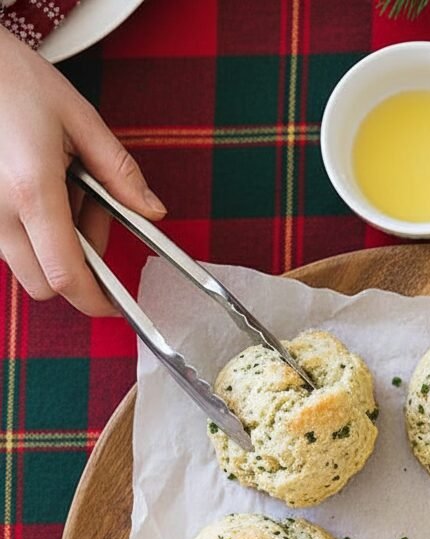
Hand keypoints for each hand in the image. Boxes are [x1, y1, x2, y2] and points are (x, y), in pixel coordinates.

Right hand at [0, 25, 165, 316]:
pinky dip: (30, 233)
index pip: (66, 276)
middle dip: (76, 269)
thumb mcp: (79, 118)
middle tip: (90, 217)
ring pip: (25, 266)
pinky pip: (7, 245)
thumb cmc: (15, 80)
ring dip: (51, 248)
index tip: (115, 303)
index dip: (94, 300)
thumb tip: (152, 211)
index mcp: (32, 190)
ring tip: (61, 191)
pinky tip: (37, 189)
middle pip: (44, 284)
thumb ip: (119, 171)